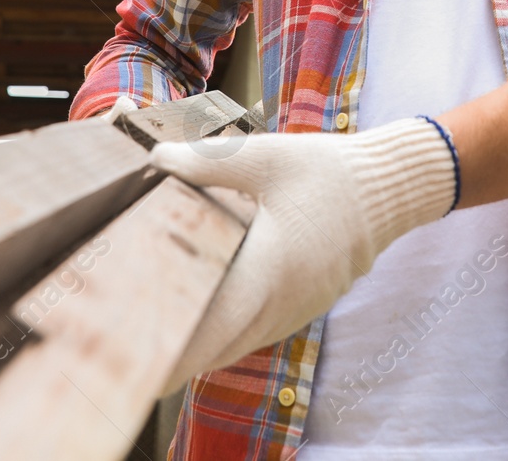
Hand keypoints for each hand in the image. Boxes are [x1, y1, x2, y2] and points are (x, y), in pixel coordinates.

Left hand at [147, 117, 455, 386]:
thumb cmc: (328, 172)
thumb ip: (205, 161)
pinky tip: (189, 312)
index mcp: (270, 270)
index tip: (123, 334)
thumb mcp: (266, 157)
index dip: (161, 340)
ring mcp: (290, 315)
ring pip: (225, 349)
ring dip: (190, 342)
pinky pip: (245, 337)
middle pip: (207, 350)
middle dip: (163, 347)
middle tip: (119, 328)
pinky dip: (215, 333)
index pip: (206, 327)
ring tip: (143, 324)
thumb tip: (151, 158)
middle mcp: (280, 305)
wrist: (388, 190)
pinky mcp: (295, 312)